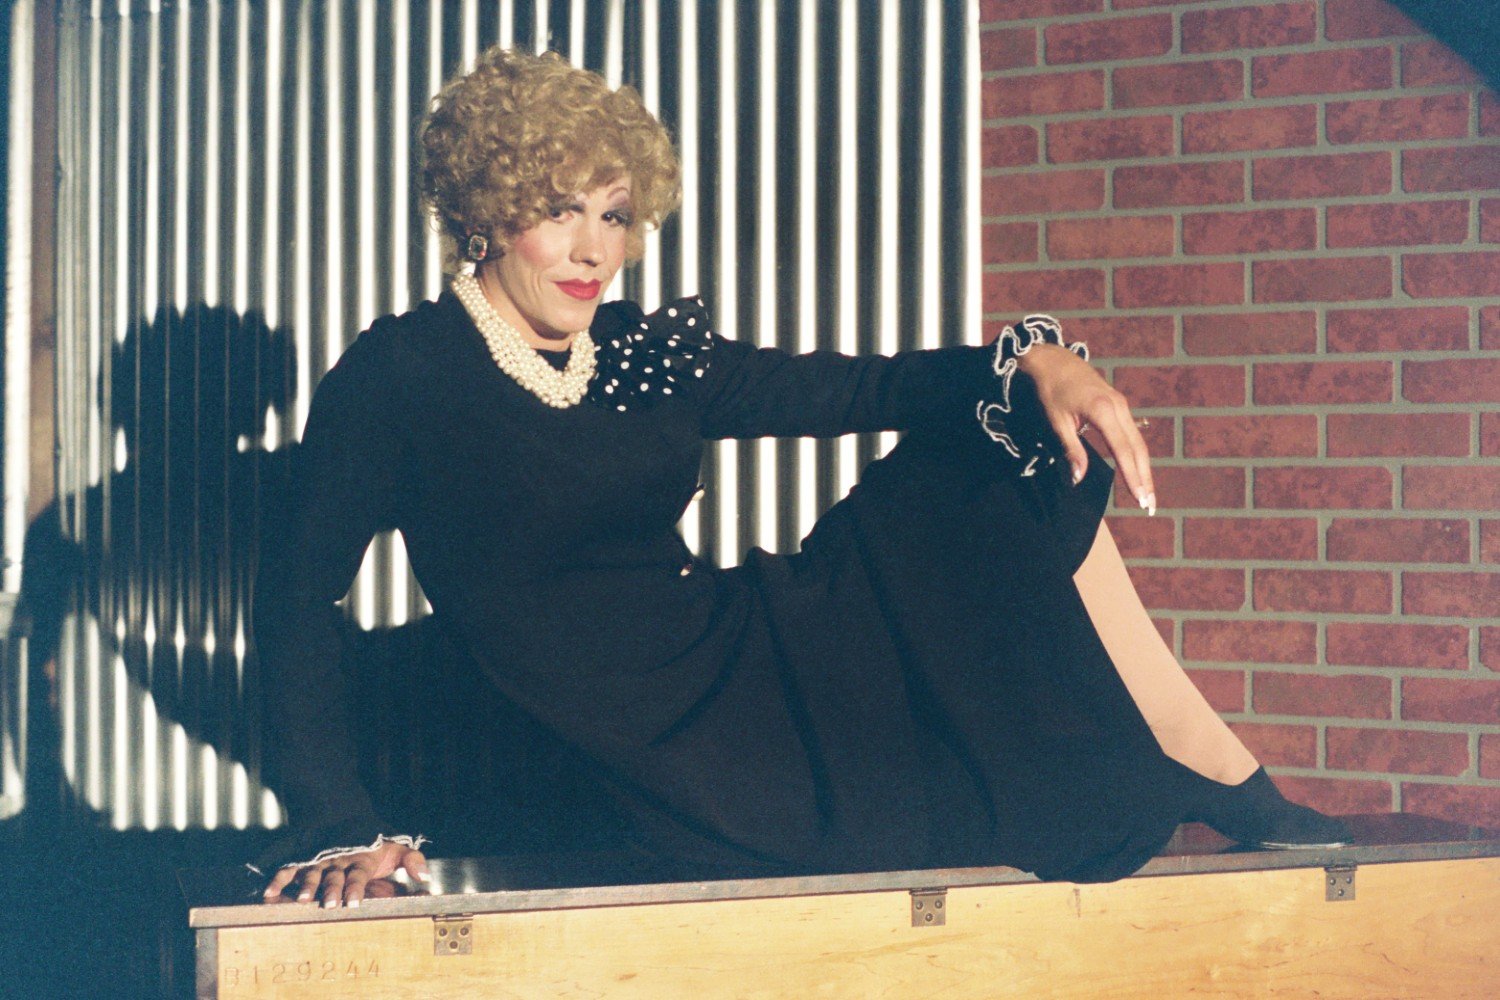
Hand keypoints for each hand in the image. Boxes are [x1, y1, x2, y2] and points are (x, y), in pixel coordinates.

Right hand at [262, 839, 428, 908]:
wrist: (346, 811)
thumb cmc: (374, 839)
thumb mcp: (396, 846)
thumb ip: (412, 860)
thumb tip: (425, 877)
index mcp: (361, 859)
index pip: (359, 875)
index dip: (356, 888)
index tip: (354, 902)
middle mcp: (339, 860)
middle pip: (334, 877)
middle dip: (331, 891)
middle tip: (329, 905)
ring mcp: (320, 859)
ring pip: (312, 873)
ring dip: (307, 886)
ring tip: (303, 899)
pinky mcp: (305, 858)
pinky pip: (290, 868)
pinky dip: (279, 879)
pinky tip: (269, 892)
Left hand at [1017, 343, 1155, 513]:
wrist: (1054, 361)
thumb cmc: (1051, 391)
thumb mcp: (1057, 421)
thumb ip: (1071, 450)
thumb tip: (1078, 480)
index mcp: (1103, 411)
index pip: (1123, 450)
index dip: (1132, 476)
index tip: (1139, 498)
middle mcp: (1119, 407)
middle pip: (1138, 449)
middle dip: (1144, 478)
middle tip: (1149, 506)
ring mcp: (1122, 405)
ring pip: (1138, 442)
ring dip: (1144, 469)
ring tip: (1147, 495)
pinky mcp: (1120, 405)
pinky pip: (1132, 434)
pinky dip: (1137, 455)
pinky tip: (1138, 471)